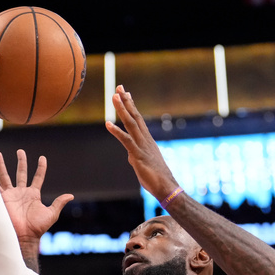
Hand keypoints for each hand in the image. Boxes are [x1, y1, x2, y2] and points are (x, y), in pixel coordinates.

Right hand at [0, 149, 73, 251]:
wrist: (23, 236)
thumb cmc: (37, 227)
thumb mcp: (51, 214)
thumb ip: (59, 203)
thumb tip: (71, 196)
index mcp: (33, 194)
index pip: (38, 177)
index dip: (41, 168)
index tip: (42, 158)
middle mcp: (21, 192)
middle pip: (21, 173)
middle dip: (21, 162)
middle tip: (20, 151)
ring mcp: (10, 195)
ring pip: (5, 176)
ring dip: (1, 165)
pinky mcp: (1, 199)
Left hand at [105, 85, 178, 200]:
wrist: (166, 187)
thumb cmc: (156, 177)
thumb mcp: (144, 163)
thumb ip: (136, 155)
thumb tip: (130, 154)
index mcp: (147, 140)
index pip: (138, 119)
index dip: (131, 105)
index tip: (126, 93)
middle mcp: (145, 139)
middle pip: (135, 116)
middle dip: (126, 101)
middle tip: (119, 87)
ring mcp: (142, 146)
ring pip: (131, 124)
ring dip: (122, 109)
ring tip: (114, 97)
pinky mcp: (138, 155)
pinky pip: (126, 141)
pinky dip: (116, 132)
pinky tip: (108, 124)